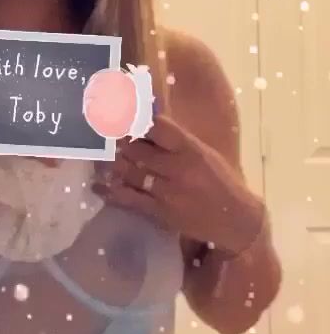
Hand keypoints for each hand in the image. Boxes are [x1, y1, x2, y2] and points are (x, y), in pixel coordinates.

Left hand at [92, 114, 264, 254]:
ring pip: (129, 172)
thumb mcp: (202, 153)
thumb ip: (175, 141)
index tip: (118, 113)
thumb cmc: (219, 180)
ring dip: (111, 163)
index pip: (156, 127)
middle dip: (116, 141)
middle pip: (136, 149)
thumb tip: (143, 121)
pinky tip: (99, 185)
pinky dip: (111, 191)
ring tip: (100, 157)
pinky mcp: (160, 213)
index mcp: (190, 149)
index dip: (133, 119)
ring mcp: (167, 192)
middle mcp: (177, 168)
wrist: (235, 219)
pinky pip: (129, 199)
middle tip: (101, 136)